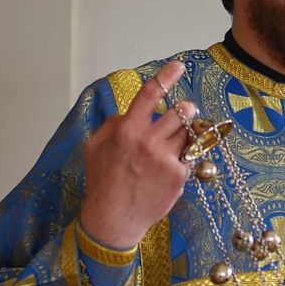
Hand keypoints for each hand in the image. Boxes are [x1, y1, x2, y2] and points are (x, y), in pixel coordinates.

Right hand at [78, 60, 196, 252]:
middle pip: (180, 111)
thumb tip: (129, 112)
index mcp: (127, 130)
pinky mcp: (179, 176)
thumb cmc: (102, 182)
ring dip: (185, 133)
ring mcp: (166, 159)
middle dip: (184, 110)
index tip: (178, 66)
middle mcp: (149, 141)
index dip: (167, 76)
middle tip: (181, 114)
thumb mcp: (95, 147)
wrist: (113, 219)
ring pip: (188, 133)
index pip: (150, 94)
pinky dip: (183, 157)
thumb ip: (113, 124)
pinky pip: (189, 156)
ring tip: (172, 143)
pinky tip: (168, 168)